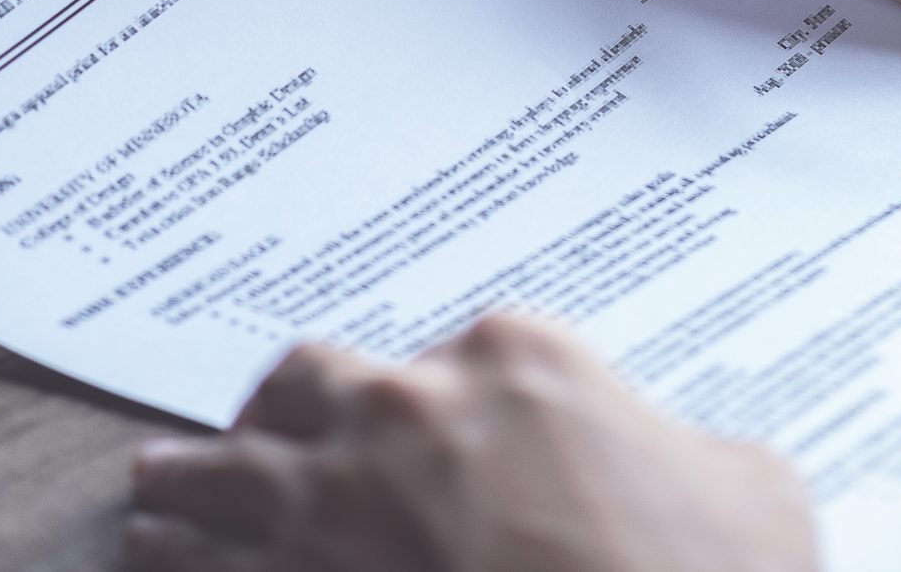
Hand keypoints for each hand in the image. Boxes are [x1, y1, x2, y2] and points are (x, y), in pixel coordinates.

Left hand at [125, 313, 817, 571]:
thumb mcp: (747, 485)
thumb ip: (685, 449)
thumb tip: (686, 471)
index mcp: (518, 359)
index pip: (445, 352)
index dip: (429, 397)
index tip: (415, 426)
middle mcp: (412, 411)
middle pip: (305, 384)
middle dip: (281, 410)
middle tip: (258, 431)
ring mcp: (342, 508)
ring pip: (227, 472)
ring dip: (187, 484)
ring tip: (153, 491)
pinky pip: (205, 570)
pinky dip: (177, 567)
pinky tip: (154, 563)